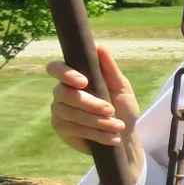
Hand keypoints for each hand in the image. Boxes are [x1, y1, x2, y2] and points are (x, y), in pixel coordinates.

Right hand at [48, 46, 144, 184]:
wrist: (125, 135)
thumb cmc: (122, 107)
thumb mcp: (121, 87)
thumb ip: (110, 69)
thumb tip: (99, 46)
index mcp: (74, 77)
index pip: (55, 68)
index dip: (65, 73)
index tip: (83, 82)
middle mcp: (61, 91)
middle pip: (63, 93)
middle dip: (89, 103)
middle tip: (110, 110)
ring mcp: (59, 110)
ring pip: (70, 113)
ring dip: (98, 121)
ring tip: (119, 127)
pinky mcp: (61, 128)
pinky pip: (74, 128)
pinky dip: (96, 133)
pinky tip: (112, 137)